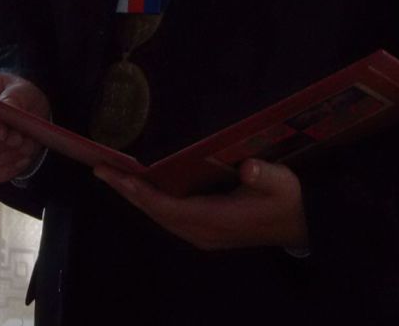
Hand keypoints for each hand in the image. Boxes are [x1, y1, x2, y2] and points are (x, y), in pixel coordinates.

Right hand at [0, 72, 49, 185]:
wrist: (22, 113)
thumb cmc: (17, 97)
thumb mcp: (22, 89)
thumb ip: (15, 95)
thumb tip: (8, 106)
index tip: (4, 132)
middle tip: (19, 141)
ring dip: (1, 158)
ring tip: (27, 148)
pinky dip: (3, 171)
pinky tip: (22, 161)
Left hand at [93, 158, 308, 250]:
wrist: (297, 226)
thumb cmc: (287, 201)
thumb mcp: (282, 184)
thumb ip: (265, 175)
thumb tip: (248, 166)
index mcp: (215, 220)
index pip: (168, 208)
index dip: (142, 193)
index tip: (118, 176)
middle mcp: (201, 231)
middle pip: (155, 212)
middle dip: (127, 191)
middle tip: (100, 169)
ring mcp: (201, 233)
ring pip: (159, 215)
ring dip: (135, 196)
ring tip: (112, 175)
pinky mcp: (203, 229)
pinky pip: (168, 215)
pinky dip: (150, 199)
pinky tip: (141, 186)